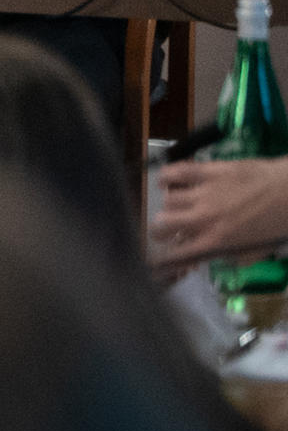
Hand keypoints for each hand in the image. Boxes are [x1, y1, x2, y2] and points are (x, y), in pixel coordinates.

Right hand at [151, 158, 287, 271]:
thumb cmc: (277, 223)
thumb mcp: (255, 250)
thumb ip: (228, 255)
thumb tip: (207, 257)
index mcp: (216, 241)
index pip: (177, 254)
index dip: (162, 259)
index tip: (156, 259)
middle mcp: (203, 219)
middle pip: (161, 225)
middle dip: (160, 230)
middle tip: (166, 229)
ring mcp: (203, 193)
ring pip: (167, 200)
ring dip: (169, 205)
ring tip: (174, 204)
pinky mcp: (206, 171)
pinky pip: (174, 172)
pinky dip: (166, 177)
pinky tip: (168, 181)